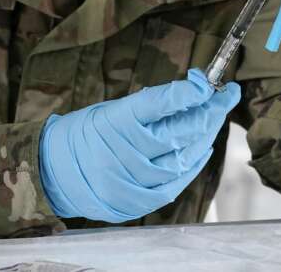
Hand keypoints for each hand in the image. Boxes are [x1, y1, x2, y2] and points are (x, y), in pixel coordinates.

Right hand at [38, 69, 239, 222]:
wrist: (54, 173)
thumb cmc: (83, 135)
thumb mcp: (111, 110)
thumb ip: (150, 106)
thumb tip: (191, 94)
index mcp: (116, 121)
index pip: (160, 102)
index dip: (189, 91)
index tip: (208, 82)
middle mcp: (126, 151)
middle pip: (181, 129)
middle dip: (210, 109)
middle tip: (226, 94)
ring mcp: (133, 179)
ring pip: (185, 156)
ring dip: (207, 134)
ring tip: (216, 116)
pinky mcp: (138, 199)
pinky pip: (177, 181)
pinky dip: (194, 163)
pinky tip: (204, 148)